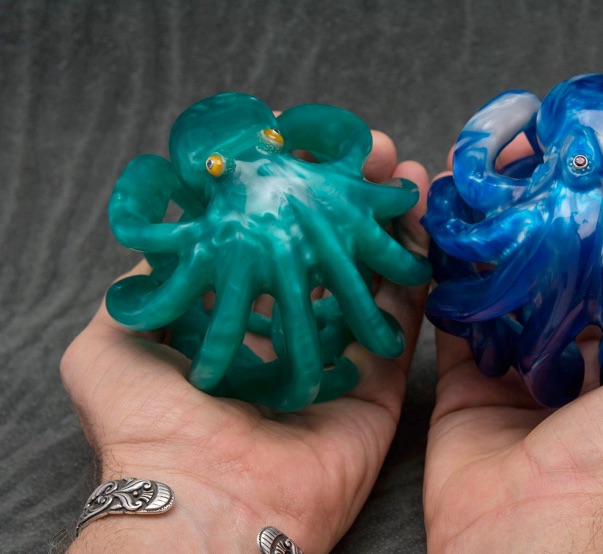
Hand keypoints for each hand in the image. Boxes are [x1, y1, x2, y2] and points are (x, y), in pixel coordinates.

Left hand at [61, 131, 430, 552]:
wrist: (211, 502)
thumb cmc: (153, 426)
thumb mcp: (110, 345)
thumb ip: (139, 288)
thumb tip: (164, 239)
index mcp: (235, 317)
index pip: (270, 236)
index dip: (290, 187)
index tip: (307, 143)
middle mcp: (290, 328)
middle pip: (329, 245)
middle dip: (351, 193)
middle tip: (374, 150)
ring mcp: (338, 353)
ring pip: (372, 272)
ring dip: (390, 220)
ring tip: (406, 173)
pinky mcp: (378, 382)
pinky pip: (403, 318)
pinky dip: (417, 270)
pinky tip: (423, 223)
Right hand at [423, 149, 602, 551]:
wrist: (532, 523)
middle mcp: (579, 380)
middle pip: (568, 298)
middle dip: (558, 248)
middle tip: (544, 190)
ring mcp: (519, 382)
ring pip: (512, 305)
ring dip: (504, 259)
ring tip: (497, 202)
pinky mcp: (467, 386)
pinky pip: (460, 327)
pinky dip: (456, 286)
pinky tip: (456, 240)